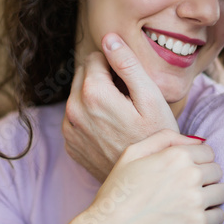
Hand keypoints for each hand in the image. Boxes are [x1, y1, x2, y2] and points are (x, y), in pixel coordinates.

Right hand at [61, 129, 223, 223]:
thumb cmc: (116, 193)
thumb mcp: (131, 154)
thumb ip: (164, 139)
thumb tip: (194, 140)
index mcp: (176, 155)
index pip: (208, 151)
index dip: (197, 161)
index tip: (185, 173)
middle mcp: (189, 175)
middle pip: (217, 170)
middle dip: (205, 178)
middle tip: (187, 190)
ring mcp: (195, 201)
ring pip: (223, 192)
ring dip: (212, 196)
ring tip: (192, 204)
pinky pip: (220, 215)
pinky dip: (210, 217)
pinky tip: (192, 218)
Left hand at [63, 33, 178, 181]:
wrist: (145, 184)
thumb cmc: (154, 138)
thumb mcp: (151, 97)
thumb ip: (128, 64)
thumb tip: (109, 38)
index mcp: (92, 93)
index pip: (95, 56)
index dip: (116, 65)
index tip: (130, 84)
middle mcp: (73, 110)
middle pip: (83, 74)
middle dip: (102, 79)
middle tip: (127, 99)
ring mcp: (69, 129)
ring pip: (78, 95)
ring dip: (95, 97)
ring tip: (121, 116)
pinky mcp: (70, 144)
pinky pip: (76, 117)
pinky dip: (90, 118)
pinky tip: (111, 130)